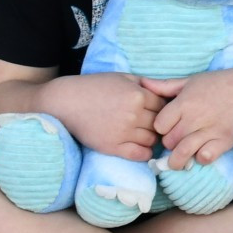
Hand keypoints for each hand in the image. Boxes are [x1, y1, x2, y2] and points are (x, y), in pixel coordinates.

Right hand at [41, 71, 170, 160]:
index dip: (163, 108)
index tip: (159, 111)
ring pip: (152, 139)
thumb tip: (167, 91)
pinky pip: (140, 154)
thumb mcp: (123, 77)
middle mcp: (133, 114)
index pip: (164, 106)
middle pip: (160, 123)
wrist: (66, 102)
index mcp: (138, 95)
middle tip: (154, 124)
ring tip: (146, 134)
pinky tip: (141, 147)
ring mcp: (123, 132)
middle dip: (159, 123)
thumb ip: (146, 83)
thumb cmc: (94, 87)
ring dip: (152, 137)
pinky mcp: (112, 147)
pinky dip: (145, 153)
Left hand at [152, 64, 232, 167]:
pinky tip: (202, 153)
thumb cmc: (219, 83)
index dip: (161, 129)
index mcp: (184, 103)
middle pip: (169, 141)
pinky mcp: (224, 140)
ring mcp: (210, 130)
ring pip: (183, 154)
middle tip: (176, 141)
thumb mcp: (191, 81)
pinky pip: (205, 157)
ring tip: (178, 161)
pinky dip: (201, 158)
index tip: (168, 127)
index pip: (159, 126)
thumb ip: (165, 86)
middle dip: (170, 143)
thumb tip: (142, 84)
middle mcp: (195, 118)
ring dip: (178, 160)